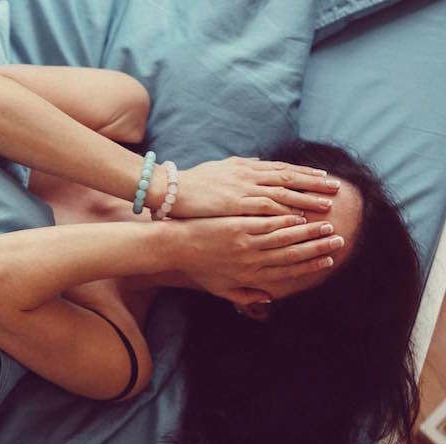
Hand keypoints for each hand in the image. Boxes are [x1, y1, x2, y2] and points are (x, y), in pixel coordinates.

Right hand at [152, 157, 340, 218]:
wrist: (171, 188)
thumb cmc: (193, 181)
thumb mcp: (219, 167)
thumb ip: (239, 165)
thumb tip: (255, 161)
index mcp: (246, 166)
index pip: (282, 168)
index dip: (305, 173)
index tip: (324, 176)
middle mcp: (249, 174)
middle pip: (289, 178)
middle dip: (314, 183)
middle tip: (336, 188)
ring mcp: (243, 189)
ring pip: (283, 193)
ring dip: (306, 199)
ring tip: (327, 206)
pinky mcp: (236, 204)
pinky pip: (266, 208)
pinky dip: (284, 212)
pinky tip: (299, 218)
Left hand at [170, 214, 345, 304]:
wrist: (175, 248)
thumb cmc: (197, 268)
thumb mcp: (220, 289)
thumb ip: (245, 295)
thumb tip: (267, 299)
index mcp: (250, 276)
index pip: (287, 271)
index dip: (310, 266)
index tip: (328, 261)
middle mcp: (252, 260)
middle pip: (292, 254)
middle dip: (317, 249)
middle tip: (338, 241)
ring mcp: (246, 242)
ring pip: (284, 238)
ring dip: (308, 233)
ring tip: (327, 226)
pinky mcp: (238, 225)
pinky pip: (267, 223)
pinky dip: (285, 220)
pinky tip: (300, 216)